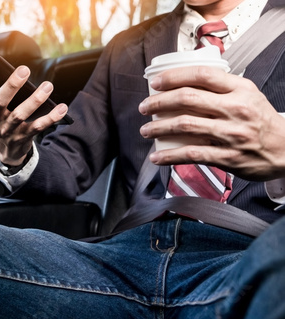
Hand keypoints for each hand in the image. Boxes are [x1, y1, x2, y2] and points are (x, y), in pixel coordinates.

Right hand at [0, 59, 67, 165]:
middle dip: (12, 85)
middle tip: (24, 70)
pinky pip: (38, 127)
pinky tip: (62, 108)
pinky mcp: (23, 137)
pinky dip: (51, 118)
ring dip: (35, 100)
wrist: (3, 152)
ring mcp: (8, 129)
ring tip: (47, 87)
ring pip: (21, 114)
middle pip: (1, 101)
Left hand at [138, 66, 284, 180]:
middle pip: (187, 99)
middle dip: (159, 102)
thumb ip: (221, 87)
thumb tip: (184, 81)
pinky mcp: (227, 157)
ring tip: (146, 130)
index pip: (202, 75)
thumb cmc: (260, 120)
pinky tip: (156, 157)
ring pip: (185, 126)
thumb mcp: (248, 94)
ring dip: (158, 128)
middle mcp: (235, 109)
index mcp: (240, 89)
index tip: (156, 83)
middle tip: (144, 107)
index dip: (174, 77)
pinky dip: (169, 156)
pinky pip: (191, 155)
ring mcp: (231, 134)